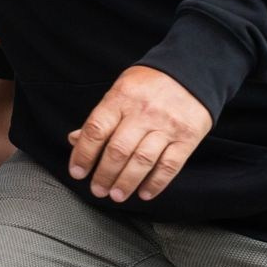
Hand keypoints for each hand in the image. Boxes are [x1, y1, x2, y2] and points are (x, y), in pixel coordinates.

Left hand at [68, 65, 212, 201]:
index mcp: (120, 99)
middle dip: (104, 174)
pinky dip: (156, 183)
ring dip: (127, 182)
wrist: (191, 71)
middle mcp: (142, 113)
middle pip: (118, 149)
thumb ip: (100, 117)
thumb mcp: (119, 90)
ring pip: (143, 160)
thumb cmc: (148, 84)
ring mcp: (166, 126)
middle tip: (97, 190)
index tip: (77, 172)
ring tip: (116, 195)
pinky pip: (170, 165)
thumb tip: (75, 140)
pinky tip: (145, 193)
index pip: (96, 130)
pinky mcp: (187, 138)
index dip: (83, 154)